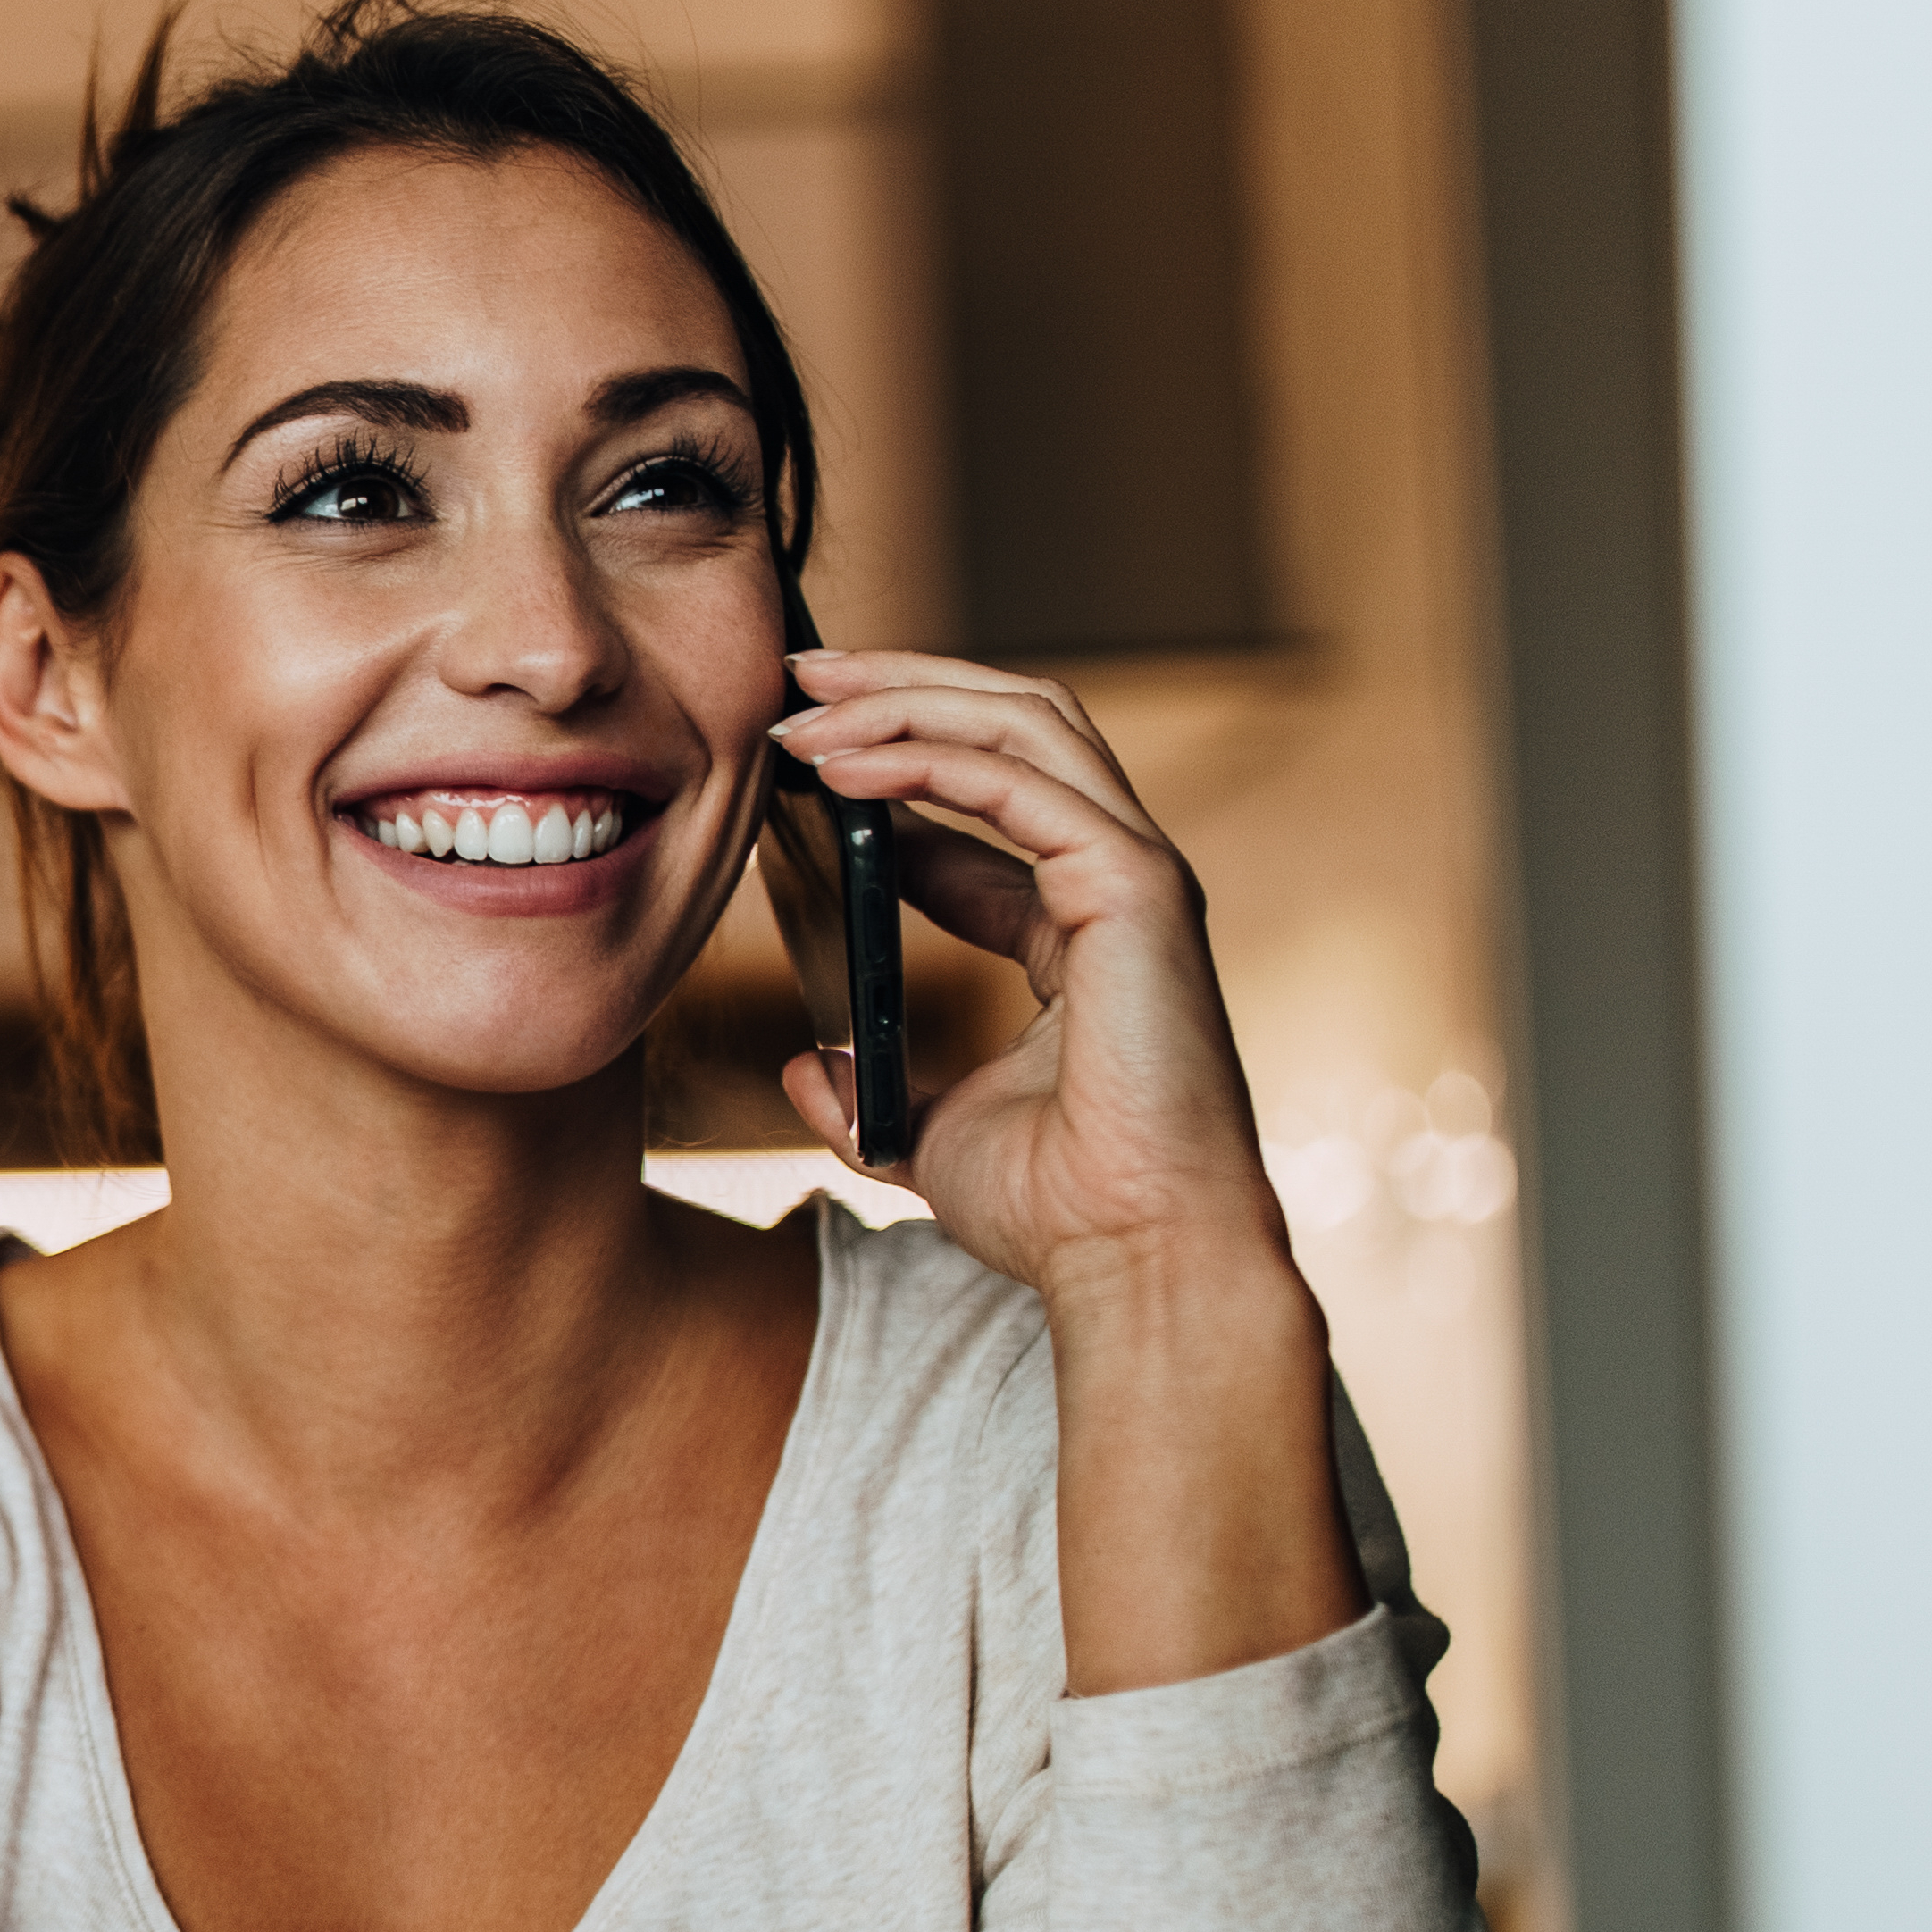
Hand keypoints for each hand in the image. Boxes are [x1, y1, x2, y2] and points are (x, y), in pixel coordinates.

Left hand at [763, 648, 1292, 1315]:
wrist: (1133, 1258)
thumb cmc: (1058, 1212)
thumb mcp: (925, 1134)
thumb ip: (868, 1092)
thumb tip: (807, 1063)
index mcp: (1079, 929)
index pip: (987, 801)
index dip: (890, 760)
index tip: (793, 750)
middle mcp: (1117, 883)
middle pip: (1015, 728)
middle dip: (902, 685)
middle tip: (795, 672)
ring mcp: (1137, 876)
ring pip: (1024, 727)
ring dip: (903, 699)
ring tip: (800, 699)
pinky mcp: (1137, 889)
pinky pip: (1021, 784)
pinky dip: (927, 755)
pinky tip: (843, 763)